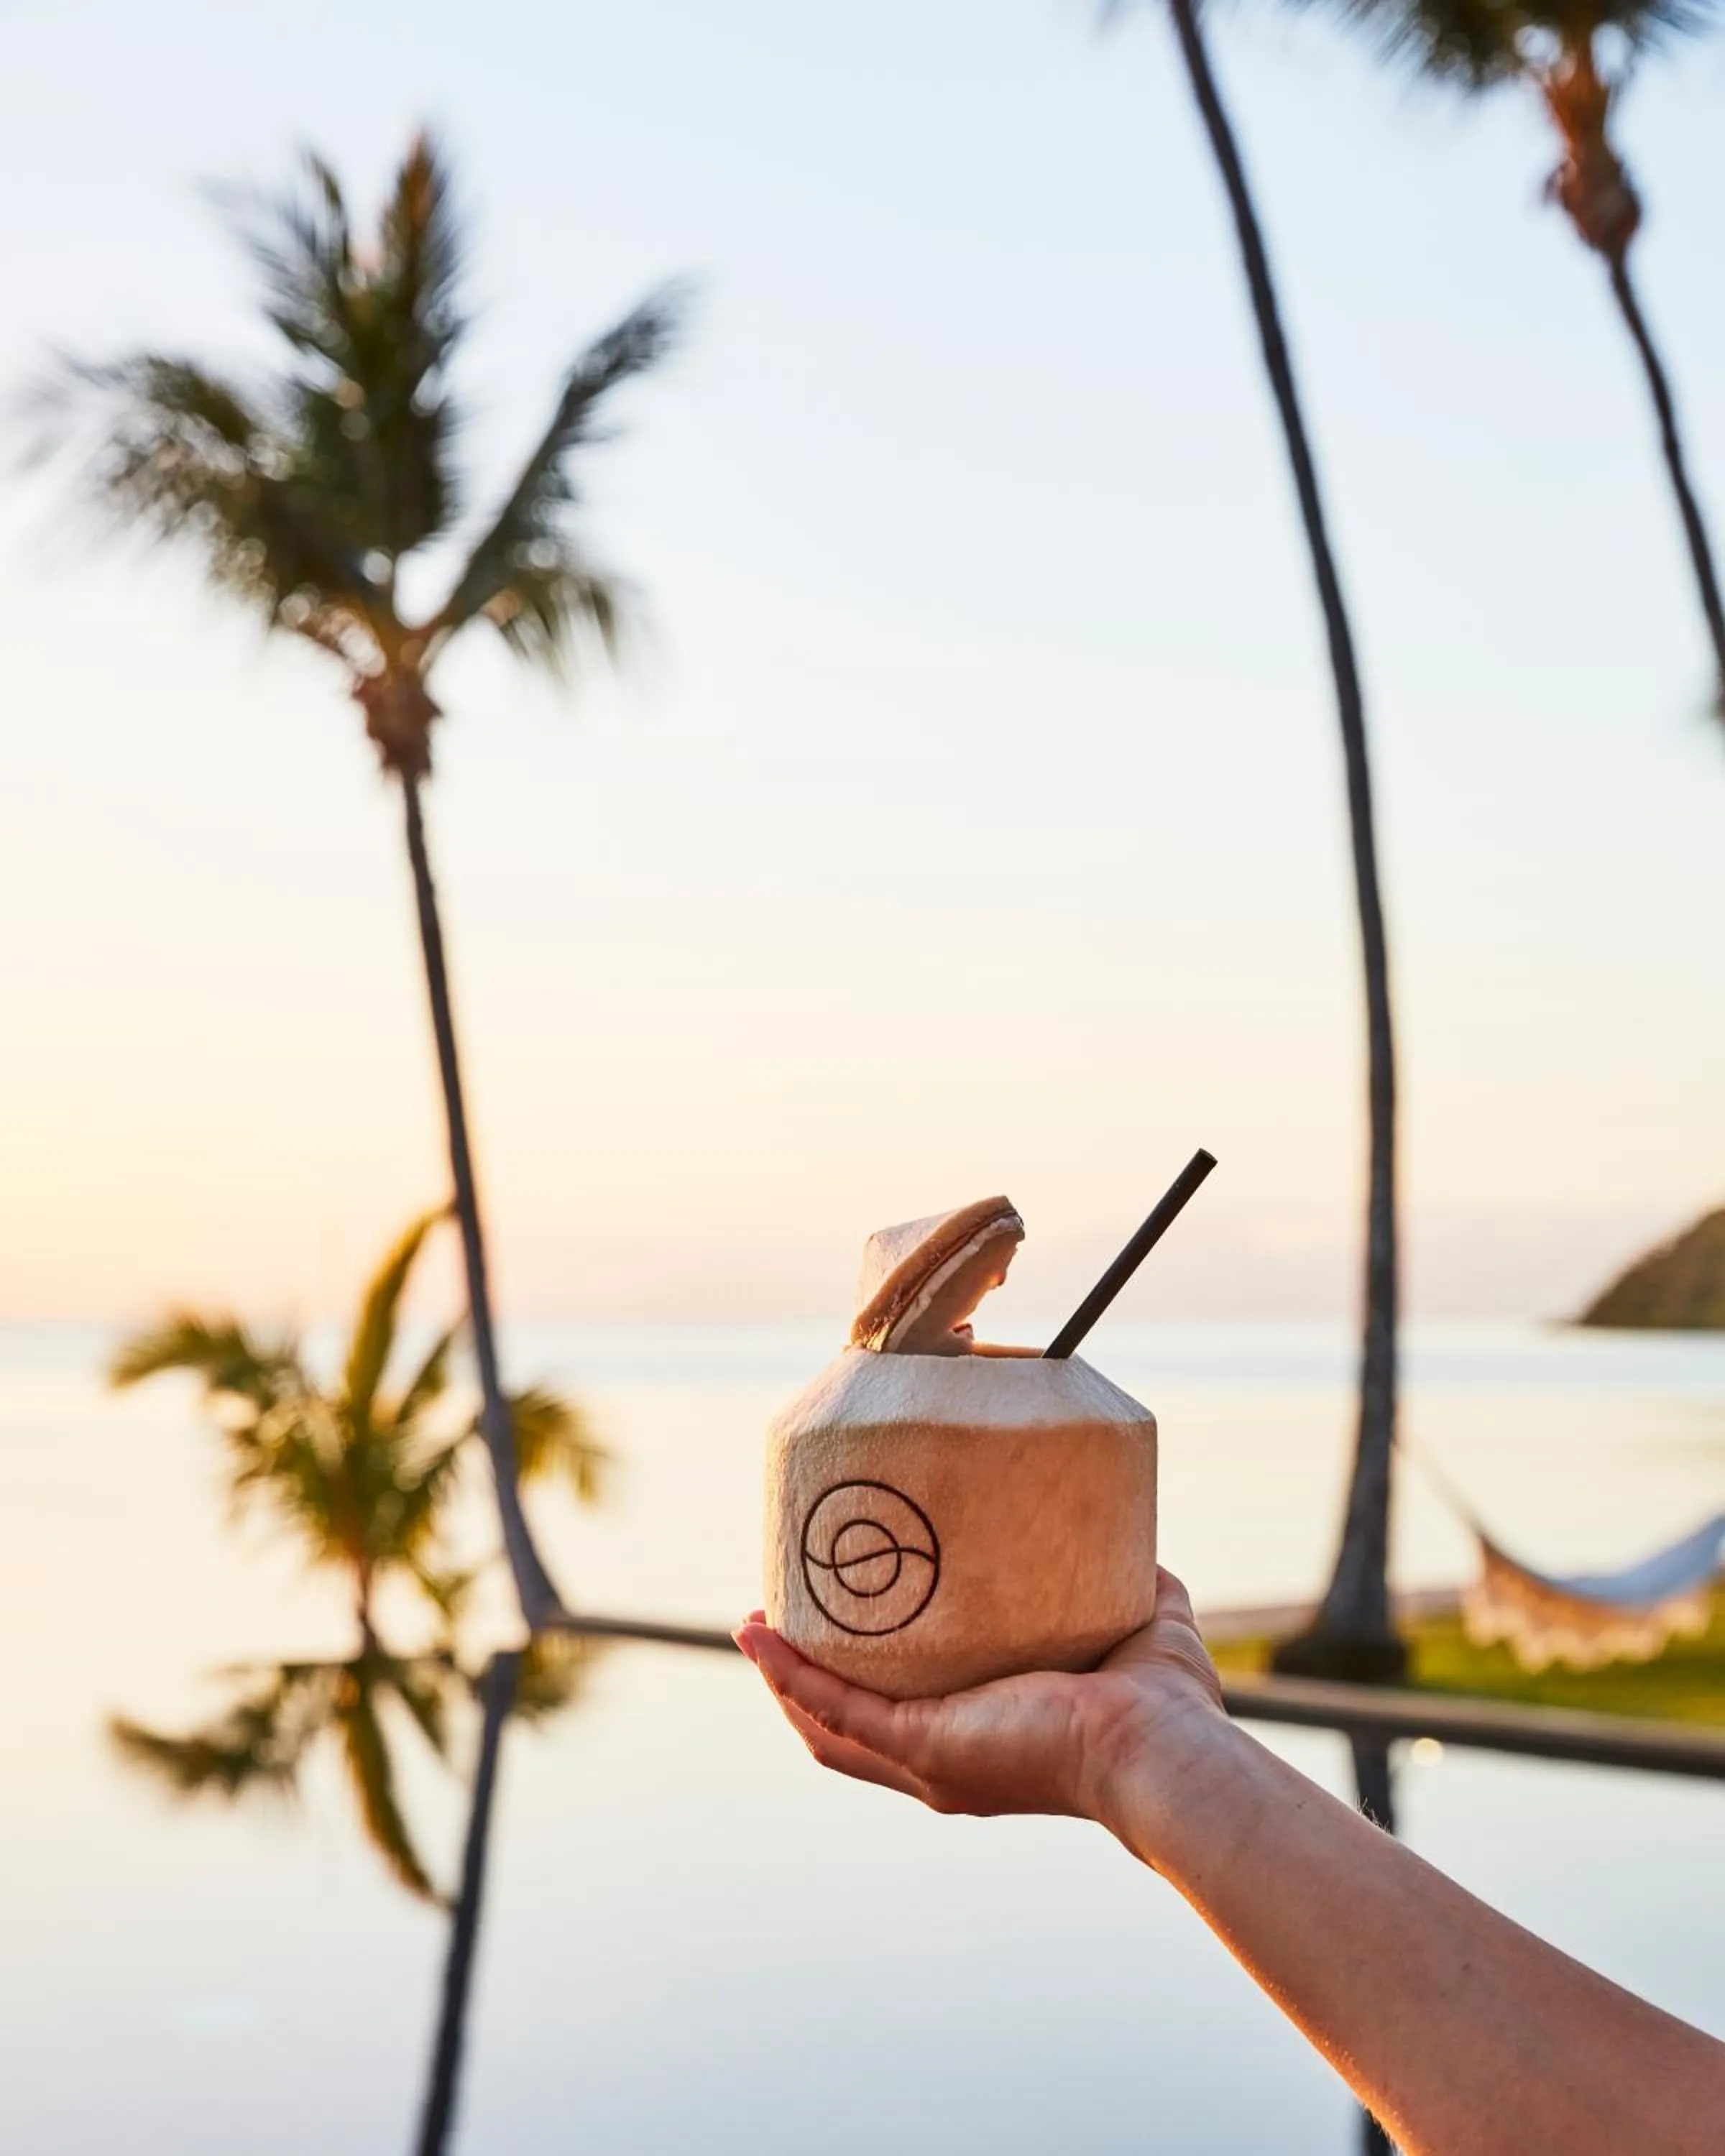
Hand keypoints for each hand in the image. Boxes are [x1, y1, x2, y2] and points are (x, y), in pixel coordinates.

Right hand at [734, 1566, 1226, 1832]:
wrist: (1161, 1745)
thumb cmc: (1164, 1704)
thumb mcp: (1136, 1623)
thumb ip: (1119, 1580)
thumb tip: (1121, 1533)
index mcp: (989, 1736)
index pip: (911, 1712)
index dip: (870, 1673)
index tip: (848, 1617)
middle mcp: (950, 1760)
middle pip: (850, 1725)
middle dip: (808, 1676)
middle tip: (776, 1621)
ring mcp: (931, 1759)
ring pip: (829, 1724)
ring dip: (786, 1676)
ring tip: (752, 1626)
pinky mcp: (924, 1745)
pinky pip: (836, 1709)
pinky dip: (793, 1675)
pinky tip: (761, 1639)